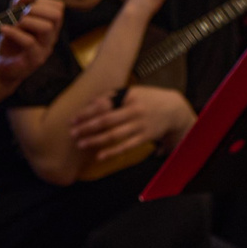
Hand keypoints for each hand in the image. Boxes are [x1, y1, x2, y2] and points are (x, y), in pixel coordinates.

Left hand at [0, 0, 59, 86]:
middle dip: (37, 9)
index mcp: (51, 26)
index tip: (28, 5)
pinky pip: (29, 42)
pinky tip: (4, 29)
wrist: (1, 66)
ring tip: (14, 22)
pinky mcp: (35, 60)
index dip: (43, 1)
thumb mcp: (13, 19)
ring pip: (46, 28)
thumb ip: (21, 3)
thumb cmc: (10, 42)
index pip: (59, 7)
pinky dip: (14, 32)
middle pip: (56, 16)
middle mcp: (52, 37)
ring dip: (27, 20)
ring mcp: (45, 49)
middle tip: (21, 13)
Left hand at [69, 85, 193, 162]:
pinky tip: (100, 155)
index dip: (87, 113)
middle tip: (72, 133)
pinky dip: (112, 152)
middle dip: (87, 127)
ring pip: (114, 135)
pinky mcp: (144, 137)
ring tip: (81, 143)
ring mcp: (140, 125)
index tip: (73, 119)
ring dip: (95, 140)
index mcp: (129, 97)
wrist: (174, 110)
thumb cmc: (149, 99)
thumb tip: (91, 102)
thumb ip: (113, 96)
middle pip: (106, 120)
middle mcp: (134, 111)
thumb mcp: (134, 92)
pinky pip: (125, 146)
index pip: (104, 105)